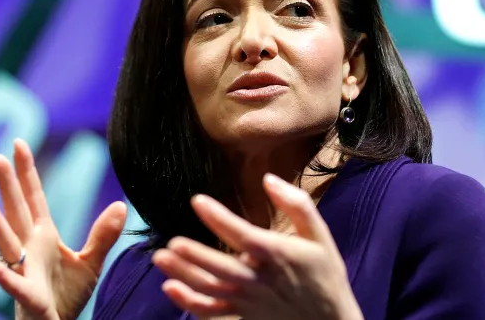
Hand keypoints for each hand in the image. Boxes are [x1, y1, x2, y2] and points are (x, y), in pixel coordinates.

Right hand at [0, 139, 126, 319]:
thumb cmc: (66, 297)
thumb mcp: (90, 263)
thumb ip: (102, 235)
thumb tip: (120, 205)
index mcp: (43, 237)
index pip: (34, 198)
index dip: (27, 172)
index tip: (18, 143)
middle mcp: (29, 249)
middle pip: (16, 212)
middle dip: (6, 186)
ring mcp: (25, 272)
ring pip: (7, 243)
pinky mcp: (29, 297)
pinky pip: (15, 285)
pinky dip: (3, 275)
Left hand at [151, 173, 362, 319]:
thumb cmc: (324, 274)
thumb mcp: (319, 236)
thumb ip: (297, 204)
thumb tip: (269, 178)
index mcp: (277, 255)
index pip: (243, 235)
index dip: (219, 219)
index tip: (197, 201)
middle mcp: (260, 279)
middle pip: (222, 268)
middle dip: (196, 256)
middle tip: (172, 243)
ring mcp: (248, 300)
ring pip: (211, 288)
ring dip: (184, 274)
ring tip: (160, 258)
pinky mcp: (242, 314)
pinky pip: (211, 311)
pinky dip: (189, 303)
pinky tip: (169, 288)